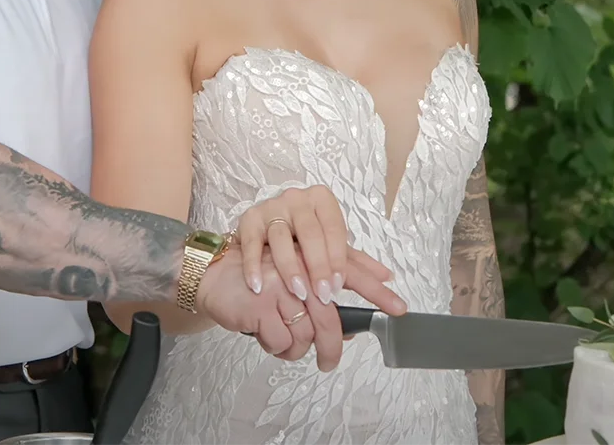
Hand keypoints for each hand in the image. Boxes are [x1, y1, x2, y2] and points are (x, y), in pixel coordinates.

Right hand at [197, 236, 406, 371]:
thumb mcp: (299, 268)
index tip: (398, 309)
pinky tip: (265, 334)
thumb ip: (334, 274)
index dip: (376, 291)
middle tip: (328, 362)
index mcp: (311, 251)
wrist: (216, 276)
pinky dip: (276, 346)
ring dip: (295, 347)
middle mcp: (298, 263)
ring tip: (282, 339)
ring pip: (304, 333)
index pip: (350, 270)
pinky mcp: (261, 302)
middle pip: (327, 315)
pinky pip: (281, 340)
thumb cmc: (262, 276)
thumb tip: (374, 292)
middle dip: (330, 346)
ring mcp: (279, 282)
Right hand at [235, 185, 360, 304]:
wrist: (264, 232)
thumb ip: (356, 262)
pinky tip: (258, 286)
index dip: (337, 258)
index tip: (339, 285)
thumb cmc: (302, 240)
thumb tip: (389, 278)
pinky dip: (254, 265)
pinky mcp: (249, 219)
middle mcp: (297, 199)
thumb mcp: (330, 246)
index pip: (334, 228)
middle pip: (310, 232)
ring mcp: (271, 208)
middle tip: (324, 295)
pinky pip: (250, 242)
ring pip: (280, 237)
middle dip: (318, 265)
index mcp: (322, 201)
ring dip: (290, 267)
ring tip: (298, 292)